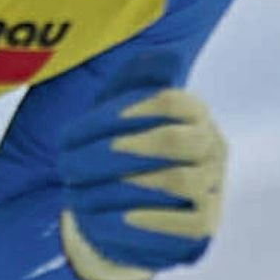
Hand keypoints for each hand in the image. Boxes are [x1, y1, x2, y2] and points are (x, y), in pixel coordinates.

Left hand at [55, 85, 224, 279]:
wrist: (128, 207)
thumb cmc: (122, 150)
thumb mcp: (121, 109)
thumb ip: (135, 78)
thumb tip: (163, 55)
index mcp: (194, 112)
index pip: (168, 101)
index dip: (122, 113)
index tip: (74, 132)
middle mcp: (211, 145)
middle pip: (172, 141)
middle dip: (115, 153)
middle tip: (67, 166)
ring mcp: (213, 186)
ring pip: (179, 182)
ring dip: (122, 188)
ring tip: (79, 195)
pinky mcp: (206, 224)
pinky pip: (187, 224)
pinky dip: (149, 221)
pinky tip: (112, 217)